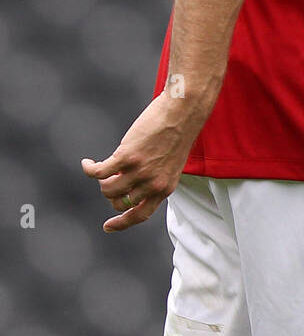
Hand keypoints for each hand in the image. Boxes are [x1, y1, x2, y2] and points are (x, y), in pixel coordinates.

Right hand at [81, 90, 204, 231]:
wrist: (183, 110)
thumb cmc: (178, 132)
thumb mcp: (171, 163)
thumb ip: (154, 177)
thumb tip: (126, 181)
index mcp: (166, 188)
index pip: (141, 215)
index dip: (122, 223)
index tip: (107, 226)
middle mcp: (153, 184)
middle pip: (120, 203)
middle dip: (111, 194)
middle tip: (110, 179)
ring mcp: (139, 171)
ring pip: (108, 190)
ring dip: (101, 181)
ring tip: (101, 167)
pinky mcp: (127, 156)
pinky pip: (99, 172)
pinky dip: (90, 168)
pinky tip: (87, 163)